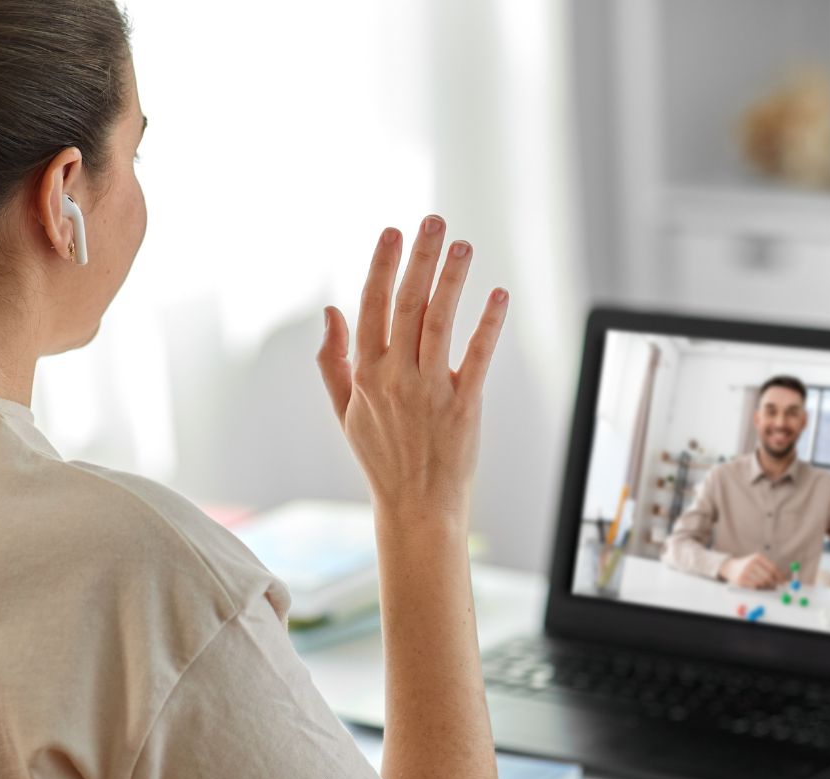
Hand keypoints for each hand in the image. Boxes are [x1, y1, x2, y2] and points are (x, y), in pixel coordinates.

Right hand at [315, 216, 508, 527]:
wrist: (415, 505)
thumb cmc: (380, 455)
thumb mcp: (344, 409)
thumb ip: (334, 359)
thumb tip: (331, 310)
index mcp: (366, 374)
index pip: (371, 307)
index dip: (382, 265)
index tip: (392, 231)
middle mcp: (395, 378)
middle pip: (407, 304)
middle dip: (420, 258)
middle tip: (434, 221)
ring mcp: (430, 390)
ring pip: (440, 323)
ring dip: (452, 280)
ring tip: (463, 246)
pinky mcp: (464, 405)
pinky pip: (478, 357)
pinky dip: (488, 324)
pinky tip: (498, 295)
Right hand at [718, 553, 782, 588]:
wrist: (731, 567)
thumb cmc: (748, 566)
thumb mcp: (758, 562)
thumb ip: (769, 569)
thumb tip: (783, 580)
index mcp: (757, 557)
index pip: (773, 568)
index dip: (780, 576)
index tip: (784, 582)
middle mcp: (751, 562)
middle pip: (768, 576)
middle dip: (774, 582)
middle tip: (776, 586)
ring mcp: (745, 571)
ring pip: (762, 582)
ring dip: (766, 586)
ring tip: (766, 585)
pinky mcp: (741, 579)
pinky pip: (755, 586)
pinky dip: (758, 587)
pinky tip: (757, 585)